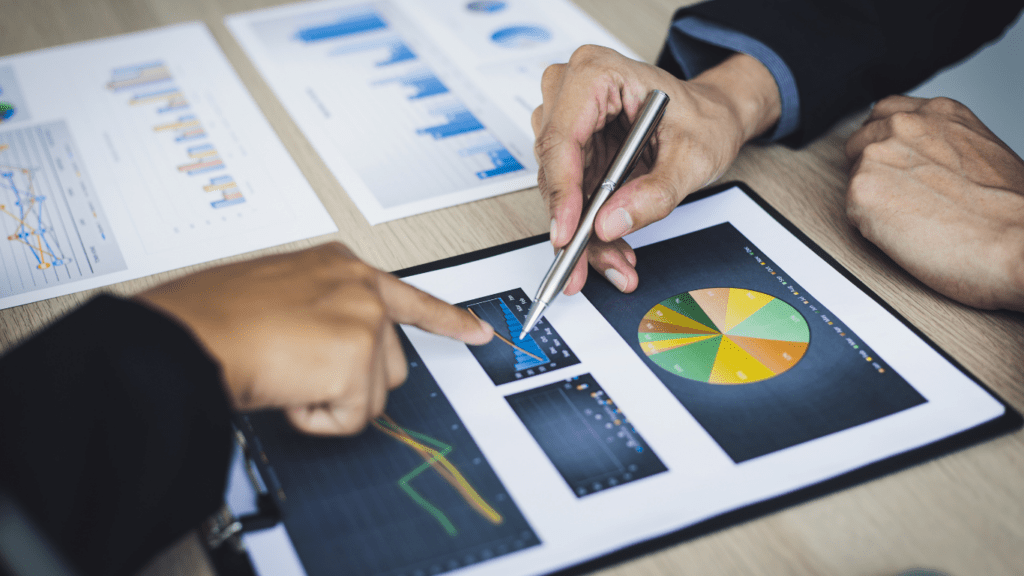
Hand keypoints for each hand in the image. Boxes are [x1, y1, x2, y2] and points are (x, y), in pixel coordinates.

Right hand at [135, 243, 492, 434]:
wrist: (186, 336)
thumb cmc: (209, 318)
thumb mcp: (274, 295)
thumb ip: (315, 311)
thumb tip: (324, 349)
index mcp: (337, 267)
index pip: (408, 297)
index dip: (447, 319)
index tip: (478, 331)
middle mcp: (358, 287)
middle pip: (389, 364)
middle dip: (350, 382)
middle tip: (298, 370)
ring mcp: (363, 320)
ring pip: (371, 395)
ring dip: (328, 400)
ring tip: (283, 373)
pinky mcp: (357, 359)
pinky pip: (349, 420)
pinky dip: (314, 419)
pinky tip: (285, 389)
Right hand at [532, 46, 780, 293]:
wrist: (713, 118)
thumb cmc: (704, 118)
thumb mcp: (693, 156)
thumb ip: (655, 192)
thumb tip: (611, 223)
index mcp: (598, 73)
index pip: (562, 137)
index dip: (561, 191)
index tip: (567, 234)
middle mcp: (573, 93)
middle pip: (555, 169)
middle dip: (573, 224)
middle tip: (584, 267)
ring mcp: (569, 122)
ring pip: (558, 191)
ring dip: (582, 234)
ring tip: (615, 262)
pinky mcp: (573, 151)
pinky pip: (570, 197)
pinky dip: (589, 228)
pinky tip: (612, 250)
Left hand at [845, 95, 1023, 311]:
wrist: (1016, 241)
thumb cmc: (1010, 211)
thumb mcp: (982, 153)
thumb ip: (943, 145)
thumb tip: (926, 161)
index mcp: (937, 113)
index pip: (886, 113)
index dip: (884, 140)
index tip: (892, 160)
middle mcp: (903, 125)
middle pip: (860, 141)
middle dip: (872, 168)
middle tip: (896, 197)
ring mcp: (878, 155)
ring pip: (855, 177)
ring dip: (873, 198)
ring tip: (910, 220)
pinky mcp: (862, 190)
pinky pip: (852, 211)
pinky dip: (870, 226)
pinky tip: (904, 234)